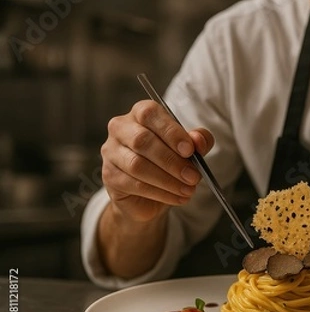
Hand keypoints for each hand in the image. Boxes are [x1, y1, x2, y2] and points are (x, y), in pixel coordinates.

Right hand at [102, 100, 213, 222]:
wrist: (149, 195)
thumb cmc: (169, 163)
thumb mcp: (190, 149)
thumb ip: (198, 140)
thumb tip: (198, 140)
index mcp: (140, 114)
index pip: (150, 114)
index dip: (171, 132)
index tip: (189, 150)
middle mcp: (120, 128)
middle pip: (142, 141)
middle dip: (172, 161)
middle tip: (193, 176)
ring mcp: (111, 152)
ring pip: (137, 165)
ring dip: (167, 180)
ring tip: (188, 189)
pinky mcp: (109, 175)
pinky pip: (134, 184)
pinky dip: (160, 193)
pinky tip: (177, 197)